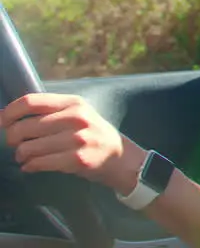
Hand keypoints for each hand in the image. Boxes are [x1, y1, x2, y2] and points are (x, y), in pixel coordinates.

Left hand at [1, 93, 145, 194]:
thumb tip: (12, 115)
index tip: (1, 122)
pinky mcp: (77, 159)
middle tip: (14, 144)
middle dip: (12, 138)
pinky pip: (39, 163)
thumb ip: (51, 111)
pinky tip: (32, 166)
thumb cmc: (91, 134)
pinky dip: (30, 166)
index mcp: (73, 103)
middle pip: (25, 126)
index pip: (31, 101)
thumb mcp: (77, 113)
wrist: (119, 156)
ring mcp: (77, 139)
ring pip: (29, 147)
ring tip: (25, 157)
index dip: (9, 112)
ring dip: (21, 155)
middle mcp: (76, 118)